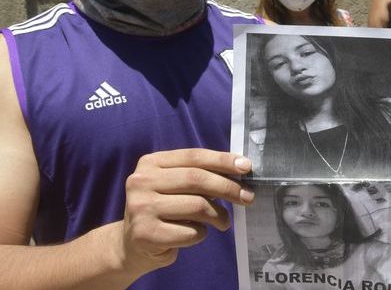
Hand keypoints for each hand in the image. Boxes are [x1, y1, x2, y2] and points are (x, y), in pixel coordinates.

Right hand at [120, 149, 252, 274]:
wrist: (131, 244)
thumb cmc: (164, 210)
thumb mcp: (175, 185)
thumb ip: (199, 174)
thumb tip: (241, 170)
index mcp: (150, 163)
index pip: (194, 156)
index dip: (222, 160)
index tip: (246, 167)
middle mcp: (141, 182)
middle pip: (197, 179)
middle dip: (228, 188)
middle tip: (248, 197)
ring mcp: (140, 208)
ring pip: (197, 206)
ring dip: (219, 215)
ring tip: (224, 221)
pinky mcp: (145, 234)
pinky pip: (190, 232)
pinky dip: (202, 233)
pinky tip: (197, 233)